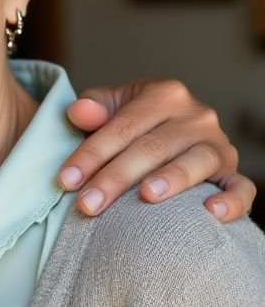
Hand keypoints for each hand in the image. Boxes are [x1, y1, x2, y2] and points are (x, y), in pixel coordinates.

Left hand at [59, 78, 253, 221]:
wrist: (166, 130)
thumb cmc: (130, 122)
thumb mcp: (110, 107)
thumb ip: (92, 109)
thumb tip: (80, 112)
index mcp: (164, 94)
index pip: (122, 127)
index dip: (91, 154)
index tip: (66, 180)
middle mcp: (196, 115)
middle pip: (152, 148)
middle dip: (115, 177)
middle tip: (87, 204)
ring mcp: (218, 144)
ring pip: (196, 162)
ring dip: (170, 180)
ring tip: (145, 197)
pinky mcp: (234, 172)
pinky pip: (241, 188)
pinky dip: (231, 201)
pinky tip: (211, 213)